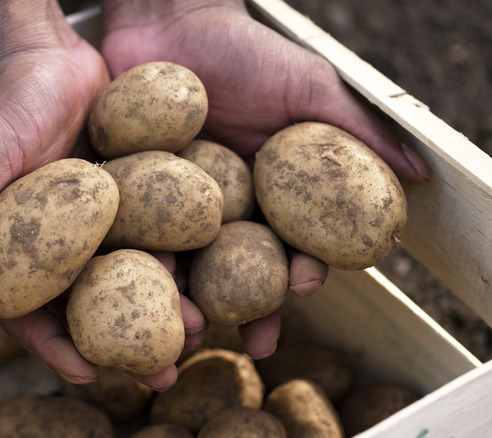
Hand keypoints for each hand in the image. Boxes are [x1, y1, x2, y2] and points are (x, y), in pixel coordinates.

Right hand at [0, 0, 205, 390]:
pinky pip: (148, 235)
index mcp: (6, 250)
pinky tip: (205, 274)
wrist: (44, 51)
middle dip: (123, 345)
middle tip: (163, 372)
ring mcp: (90, 224)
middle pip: (87, 308)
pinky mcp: (122, 198)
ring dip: (158, 307)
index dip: (56, 350)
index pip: (27, 315)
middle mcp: (50, 245)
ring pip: (125, 278)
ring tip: (197, 329)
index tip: (93, 376)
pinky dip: (173, 257)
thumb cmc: (1, 104)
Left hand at [100, 0, 428, 357]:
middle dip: (248, 308)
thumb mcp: (308, 87)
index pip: (290, 243)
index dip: (300, 270)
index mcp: (270, 192)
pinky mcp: (129, 193)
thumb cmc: (245, 49)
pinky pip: (134, 232)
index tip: (305, 285)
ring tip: (193, 327)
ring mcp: (173, 204)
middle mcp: (223, 207)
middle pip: (238, 270)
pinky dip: (138, 260)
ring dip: (192, 299)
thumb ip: (357, 131)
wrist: (170, 18)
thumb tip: (418, 177)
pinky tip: (144, 281)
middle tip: (251, 341)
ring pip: (186, 263)